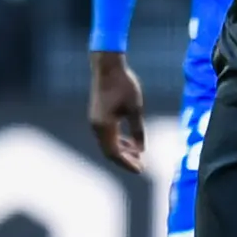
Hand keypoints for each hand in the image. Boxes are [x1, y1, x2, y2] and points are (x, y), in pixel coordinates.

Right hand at [88, 52, 146, 172]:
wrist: (107, 66)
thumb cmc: (124, 85)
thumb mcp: (135, 109)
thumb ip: (138, 130)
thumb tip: (141, 149)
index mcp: (105, 126)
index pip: (115, 153)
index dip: (128, 163)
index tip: (141, 169)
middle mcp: (96, 126)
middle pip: (109, 151)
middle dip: (125, 160)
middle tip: (141, 166)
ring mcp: (94, 121)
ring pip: (107, 144)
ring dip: (121, 151)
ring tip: (137, 155)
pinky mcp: (96, 116)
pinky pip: (106, 135)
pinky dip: (117, 141)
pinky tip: (129, 142)